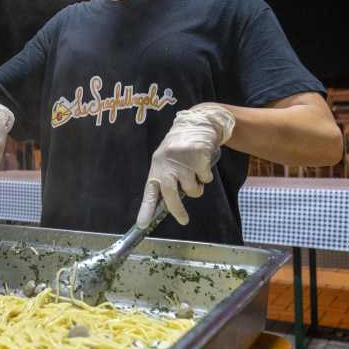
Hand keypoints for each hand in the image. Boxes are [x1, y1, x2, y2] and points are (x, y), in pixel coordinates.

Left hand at [137, 104, 235, 227]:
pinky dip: (206, 176)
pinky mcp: (199, 157)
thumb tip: (167, 206)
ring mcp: (183, 161)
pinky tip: (203, 164)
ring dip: (197, 189)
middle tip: (183, 220)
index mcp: (157, 167)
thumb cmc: (180, 149)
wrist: (197, 124)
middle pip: (170, 194)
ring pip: (192, 189)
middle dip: (177, 210)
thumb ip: (167, 180)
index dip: (145, 209)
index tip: (142, 225)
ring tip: (195, 176)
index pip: (149, 192)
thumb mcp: (167, 162)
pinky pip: (205, 179)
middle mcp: (167, 164)